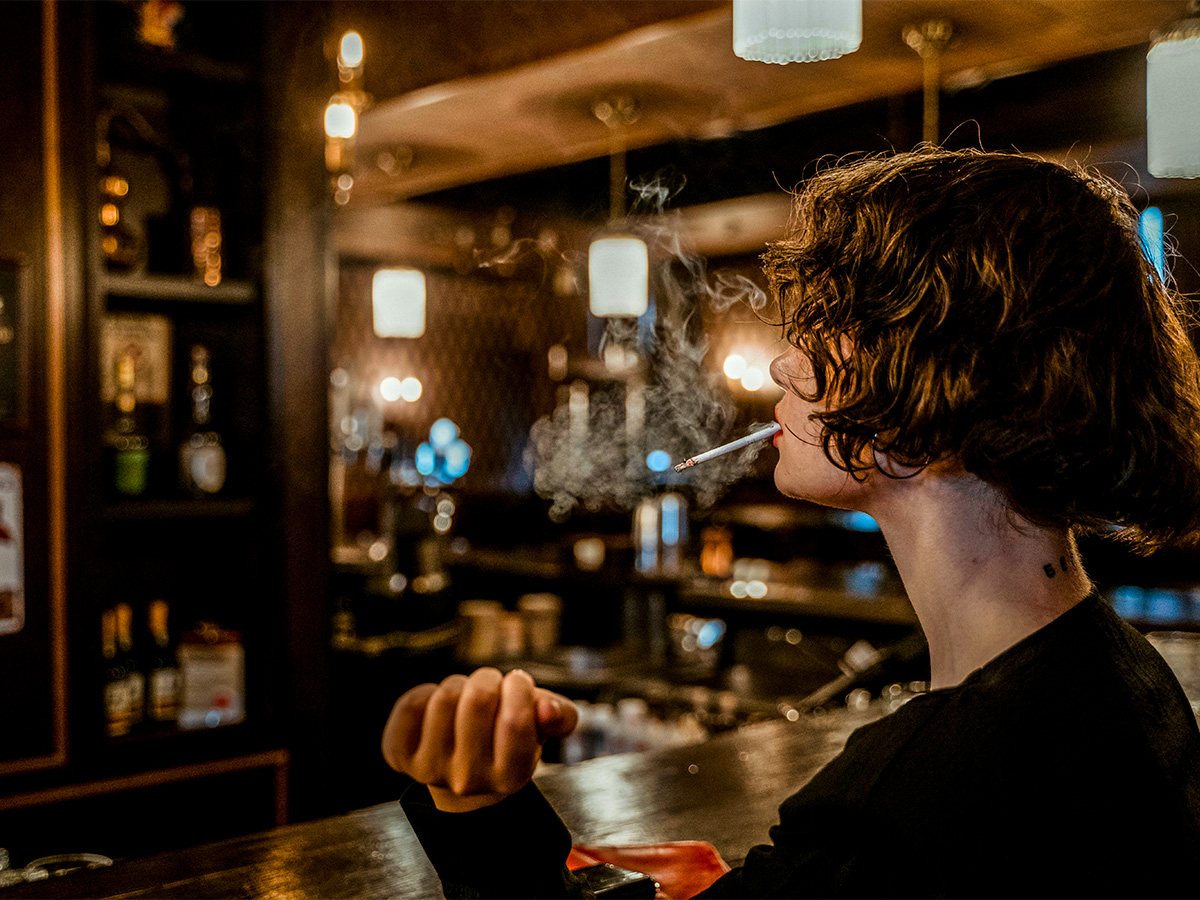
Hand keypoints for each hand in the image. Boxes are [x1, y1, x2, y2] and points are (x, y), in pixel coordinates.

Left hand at [382, 667, 577, 812]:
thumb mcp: (542, 728)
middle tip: (490, 687)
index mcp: (510, 776)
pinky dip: (424, 693)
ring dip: (458, 685)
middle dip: (487, 679)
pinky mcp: (400, 756)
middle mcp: (468, 780)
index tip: (518, 683)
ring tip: (465, 698)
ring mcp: (430, 771)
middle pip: (476, 700)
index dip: (519, 687)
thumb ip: (560, 716)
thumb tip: (547, 709)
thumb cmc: (508, 740)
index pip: (516, 720)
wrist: (466, 775)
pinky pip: (410, 705)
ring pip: (444, 698)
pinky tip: (436, 706)